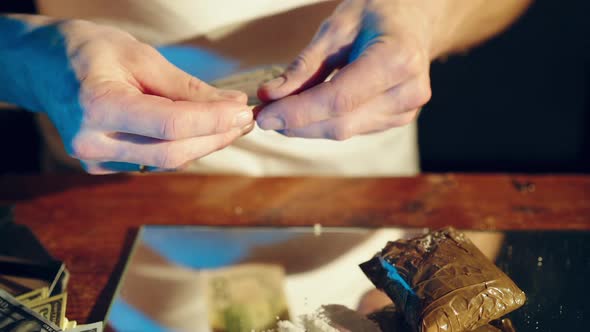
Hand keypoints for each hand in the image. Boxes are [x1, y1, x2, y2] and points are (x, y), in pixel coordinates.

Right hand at [14, 19, 251, 172]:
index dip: (212, 121)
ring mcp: (96, 161)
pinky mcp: (103, 167)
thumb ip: (187, 87)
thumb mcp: (141, 57)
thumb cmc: (91, 52)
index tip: (242, 111)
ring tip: (230, 123)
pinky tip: (202, 131)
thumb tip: (231, 105)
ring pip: (166, 162)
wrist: (44, 67)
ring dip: (205, 144)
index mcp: (99, 107)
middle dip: (215, 138)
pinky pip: (154, 162)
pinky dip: (184, 147)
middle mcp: (94, 143)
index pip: (170, 125)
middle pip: (171, 154)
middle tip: (244, 120)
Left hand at [256, 0, 432, 139]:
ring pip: (344, 131)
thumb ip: (303, 65)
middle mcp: (408, 91)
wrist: (413, 20)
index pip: (339, 99)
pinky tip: (306, 111)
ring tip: (279, 112)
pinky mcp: (397, 120)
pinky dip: (324, 123)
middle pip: (340, 123)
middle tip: (262, 117)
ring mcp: (406, 110)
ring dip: (306, 126)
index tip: (263, 117)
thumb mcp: (336, 28)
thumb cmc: (375, 14)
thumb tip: (269, 96)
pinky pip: (352, 128)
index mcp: (397, 59)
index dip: (298, 112)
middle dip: (296, 124)